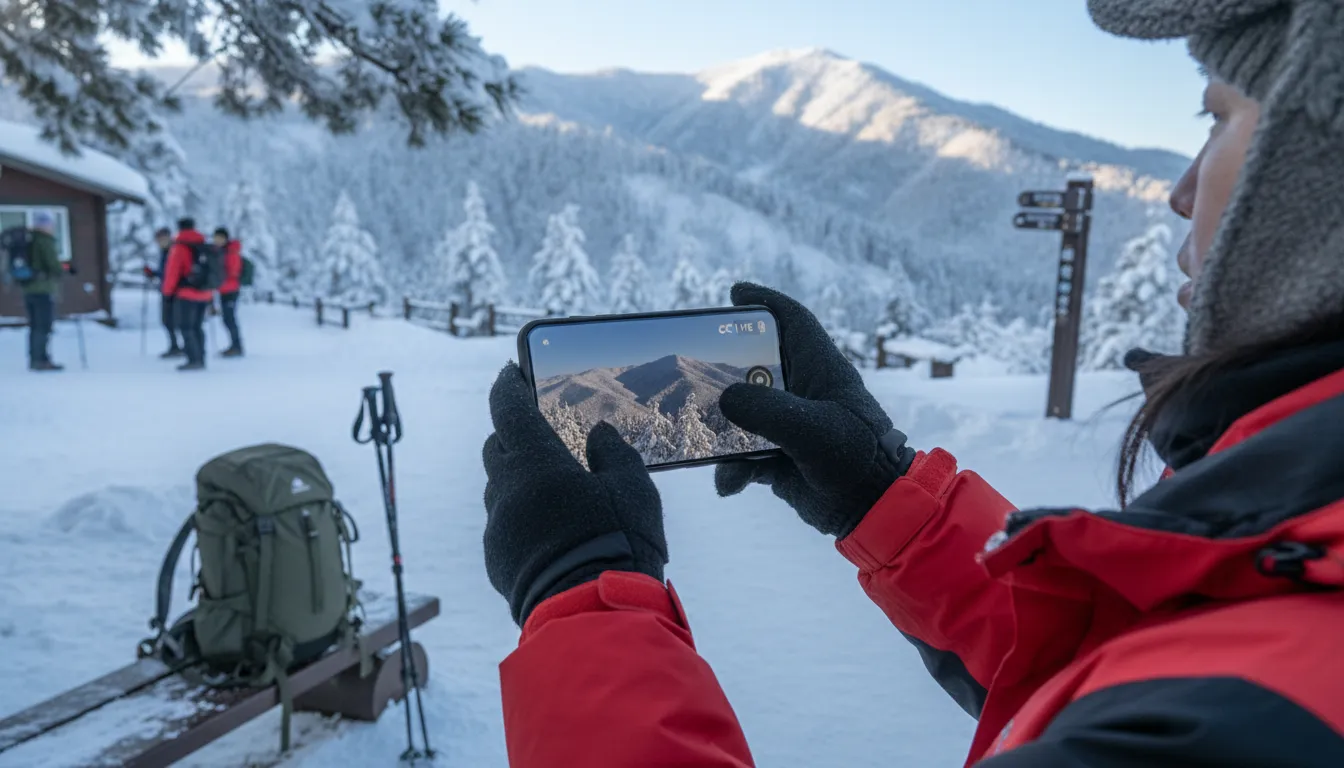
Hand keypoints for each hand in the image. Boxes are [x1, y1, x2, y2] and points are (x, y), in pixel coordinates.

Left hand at [483, 363, 667, 625]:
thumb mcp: (634, 490)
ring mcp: (496, 528)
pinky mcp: (496, 561)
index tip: (511, 373)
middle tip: (540, 435)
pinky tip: (551, 534)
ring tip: (555, 493)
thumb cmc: (616, 544)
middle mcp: (506, 491)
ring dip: (519, 482)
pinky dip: (521, 519)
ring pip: (499, 490)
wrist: (591, 616)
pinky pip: (503, 527)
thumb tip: (599, 434)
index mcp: (535, 463)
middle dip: (513, 435)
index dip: (507, 386)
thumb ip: (615, 454)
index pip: (507, 409)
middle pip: (496, 447)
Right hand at [715, 284, 914, 537]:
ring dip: (721, 431)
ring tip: (701, 442)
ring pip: (742, 414)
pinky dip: (731, 469)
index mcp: (822, 370)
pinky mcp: (778, 458)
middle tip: (695, 360)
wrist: (872, 512)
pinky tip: (729, 485)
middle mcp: (803, 392)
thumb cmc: (855, 459)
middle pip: (756, 364)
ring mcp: (788, 425)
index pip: (793, 322)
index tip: (735, 293)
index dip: (766, 302)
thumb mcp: (812, 430)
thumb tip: (724, 399)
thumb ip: (767, 411)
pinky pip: (741, 455)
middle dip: (726, 366)